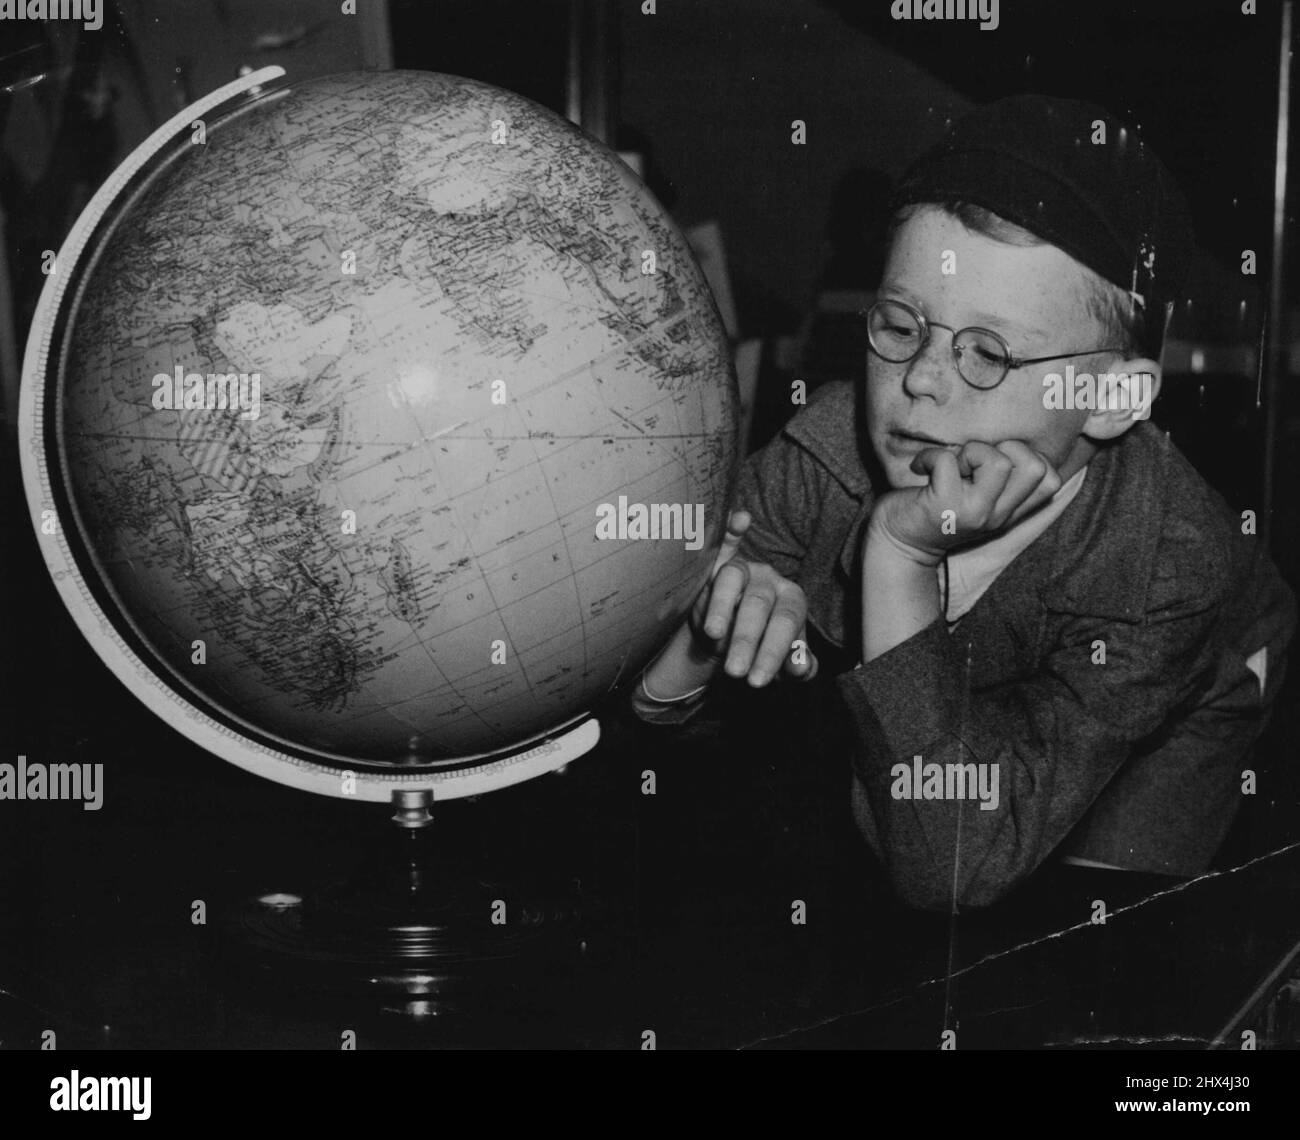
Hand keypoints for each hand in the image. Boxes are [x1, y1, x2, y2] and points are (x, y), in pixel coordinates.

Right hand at [688, 509, 817, 685]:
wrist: (725, 641)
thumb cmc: (759, 649)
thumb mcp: (779, 662)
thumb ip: (795, 666)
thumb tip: (801, 668)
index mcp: (791, 601)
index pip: (786, 623)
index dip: (773, 651)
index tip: (758, 680)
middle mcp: (768, 580)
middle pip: (758, 606)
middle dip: (746, 640)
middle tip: (736, 671)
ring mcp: (742, 568)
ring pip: (731, 580)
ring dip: (723, 607)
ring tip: (714, 634)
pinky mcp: (716, 562)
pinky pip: (722, 543)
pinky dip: (730, 529)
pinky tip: (740, 520)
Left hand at [871, 440, 1063, 564]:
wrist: (900, 545)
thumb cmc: (936, 511)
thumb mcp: (978, 500)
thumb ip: (1000, 481)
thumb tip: (1011, 437)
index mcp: (1011, 511)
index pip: (1051, 480)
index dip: (1028, 456)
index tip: (995, 461)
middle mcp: (999, 516)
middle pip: (1035, 468)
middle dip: (1005, 448)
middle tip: (975, 461)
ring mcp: (974, 513)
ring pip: (998, 462)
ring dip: (971, 451)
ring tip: (952, 465)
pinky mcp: (943, 506)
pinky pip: (946, 461)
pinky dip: (930, 456)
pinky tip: (921, 468)